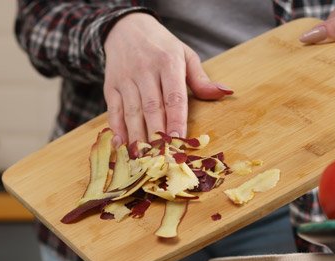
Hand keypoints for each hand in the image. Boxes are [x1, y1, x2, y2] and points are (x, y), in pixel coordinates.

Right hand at [103, 13, 231, 144]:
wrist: (126, 28)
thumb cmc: (161, 46)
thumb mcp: (184, 55)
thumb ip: (201, 79)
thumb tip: (224, 93)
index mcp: (168, 62)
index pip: (173, 96)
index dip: (176, 119)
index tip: (178, 140)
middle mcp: (145, 70)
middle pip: (152, 108)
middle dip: (157, 134)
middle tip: (163, 157)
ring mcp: (126, 79)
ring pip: (132, 112)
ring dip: (137, 137)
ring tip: (144, 158)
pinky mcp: (111, 86)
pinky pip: (114, 110)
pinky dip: (117, 129)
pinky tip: (122, 145)